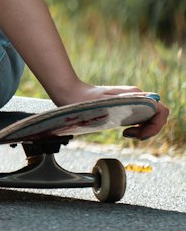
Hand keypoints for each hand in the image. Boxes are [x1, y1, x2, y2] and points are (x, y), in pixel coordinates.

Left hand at [50, 80, 168, 139]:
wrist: (70, 94)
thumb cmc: (85, 99)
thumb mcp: (108, 103)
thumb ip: (130, 101)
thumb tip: (152, 103)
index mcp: (135, 95)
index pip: (161, 111)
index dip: (156, 126)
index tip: (139, 135)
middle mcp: (136, 97)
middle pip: (157, 116)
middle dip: (151, 130)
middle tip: (132, 136)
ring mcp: (132, 102)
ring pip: (150, 118)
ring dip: (145, 130)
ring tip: (128, 134)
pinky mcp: (125, 107)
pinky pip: (140, 119)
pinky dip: (138, 128)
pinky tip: (125, 132)